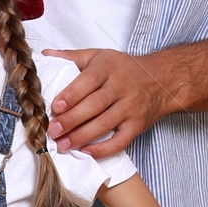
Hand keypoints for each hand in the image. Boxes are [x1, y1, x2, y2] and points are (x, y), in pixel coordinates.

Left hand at [44, 48, 171, 156]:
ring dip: (82, 136)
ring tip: (62, 145)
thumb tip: (46, 54)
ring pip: (105, 123)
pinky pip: (121, 140)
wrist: (161, 80)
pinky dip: (104, 149)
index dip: (72, 94)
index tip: (55, 107)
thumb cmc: (124, 68)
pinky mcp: (137, 125)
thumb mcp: (99, 56)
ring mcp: (131, 107)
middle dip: (72, 119)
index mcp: (108, 68)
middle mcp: (121, 87)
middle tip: (53, 130)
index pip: (89, 80)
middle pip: (95, 104)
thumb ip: (72, 56)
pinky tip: (86, 151)